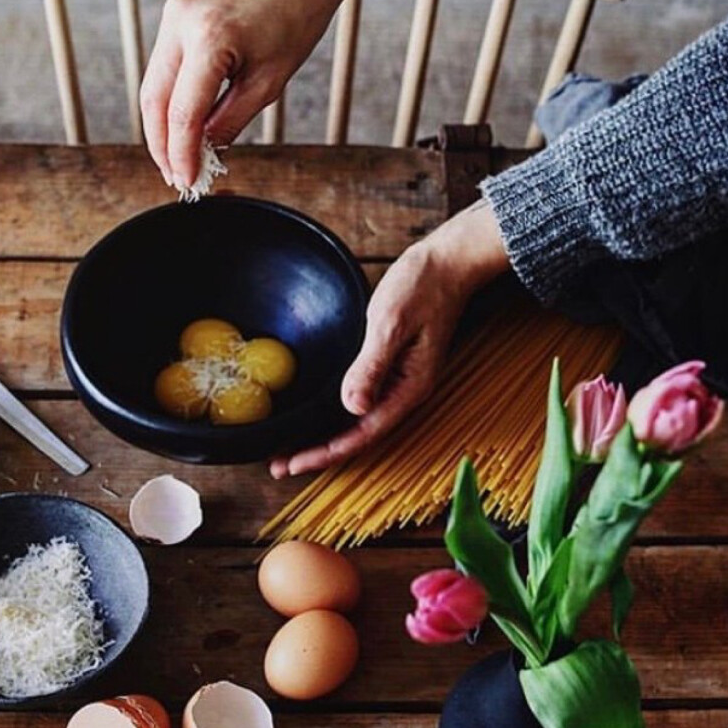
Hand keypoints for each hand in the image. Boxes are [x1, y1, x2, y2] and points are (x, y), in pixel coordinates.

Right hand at [140, 0, 389, 188]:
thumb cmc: (296, 18)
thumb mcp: (268, 82)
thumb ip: (230, 120)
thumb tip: (204, 152)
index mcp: (210, 39)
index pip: (182, 113)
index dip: (181, 155)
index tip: (187, 183)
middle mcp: (181, 22)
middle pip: (154, 101)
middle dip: (162, 145)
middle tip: (177, 178)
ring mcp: (174, 14)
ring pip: (152, 84)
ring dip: (161, 125)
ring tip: (177, 159)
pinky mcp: (176, 13)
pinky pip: (164, 66)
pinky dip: (169, 98)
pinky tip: (182, 124)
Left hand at [271, 200, 509, 477]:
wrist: (449, 262)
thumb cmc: (423, 287)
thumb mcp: (391, 323)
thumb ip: (372, 365)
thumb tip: (352, 406)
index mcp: (409, 388)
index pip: (361, 434)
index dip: (325, 453)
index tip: (294, 463)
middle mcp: (404, 391)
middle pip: (357, 435)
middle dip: (319, 453)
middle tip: (278, 465)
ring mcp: (398, 380)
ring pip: (357, 421)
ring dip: (323, 436)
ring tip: (288, 448)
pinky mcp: (392, 365)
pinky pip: (361, 399)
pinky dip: (335, 413)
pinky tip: (316, 415)